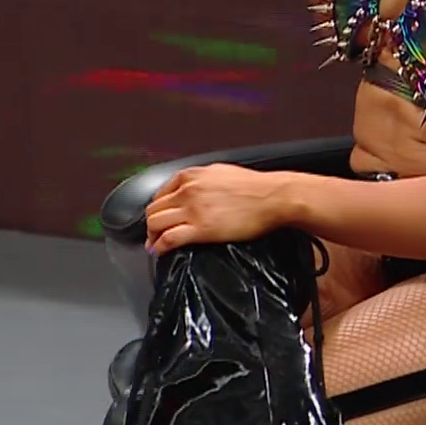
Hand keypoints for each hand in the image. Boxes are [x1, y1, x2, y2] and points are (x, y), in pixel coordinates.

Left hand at [144, 164, 293, 253]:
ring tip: (156, 245)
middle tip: (154, 236)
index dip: (158, 209)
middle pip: (153, 210)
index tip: (160, 219)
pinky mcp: (201, 228)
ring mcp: (193, 209)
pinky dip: (160, 247)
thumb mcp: (222, 173)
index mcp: (192, 175)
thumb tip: (193, 190)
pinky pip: (169, 238)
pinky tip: (161, 251)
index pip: (160, 194)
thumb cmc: (256, 186)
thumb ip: (202, 180)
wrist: (274, 197)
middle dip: (151, 225)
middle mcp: (188, 190)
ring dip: (153, 236)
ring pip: (155, 223)